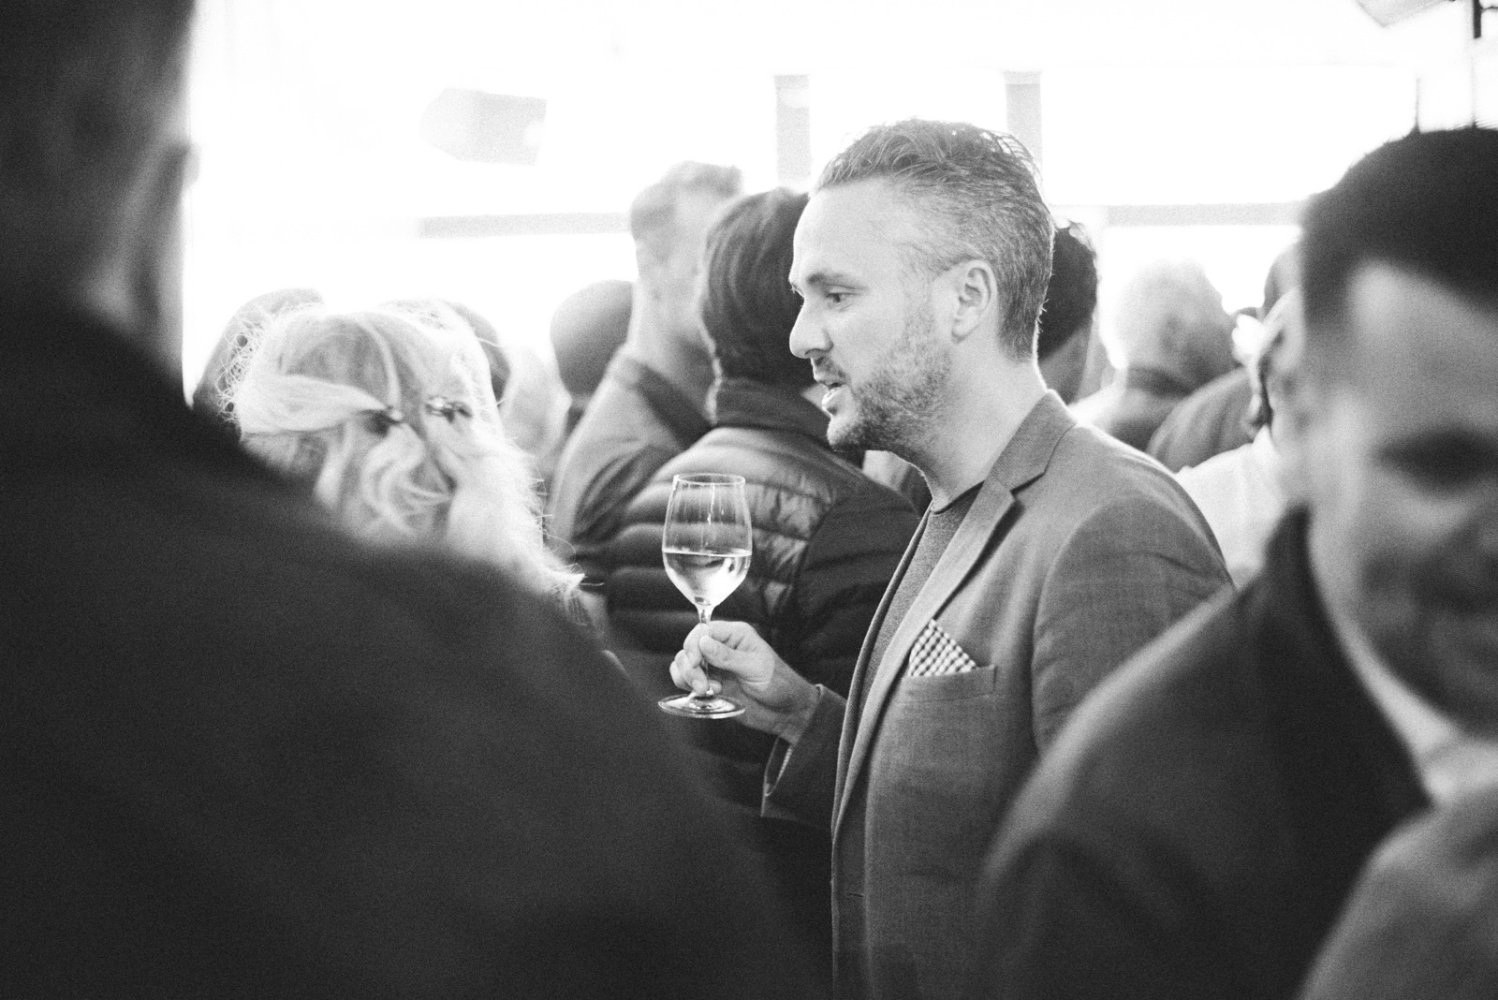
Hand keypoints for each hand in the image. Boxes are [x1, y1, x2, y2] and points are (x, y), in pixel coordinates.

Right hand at [671, 620, 818, 742]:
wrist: (785, 711)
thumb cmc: (779, 684)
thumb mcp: (755, 667)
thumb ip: (727, 656)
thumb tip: (703, 643)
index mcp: (735, 635)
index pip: (703, 630)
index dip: (694, 645)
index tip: (695, 663)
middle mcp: (721, 647)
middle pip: (690, 647)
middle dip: (691, 667)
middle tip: (704, 685)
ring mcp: (714, 666)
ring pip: (684, 663)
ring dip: (689, 678)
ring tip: (708, 690)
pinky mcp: (710, 684)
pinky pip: (686, 679)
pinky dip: (688, 686)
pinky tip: (706, 694)